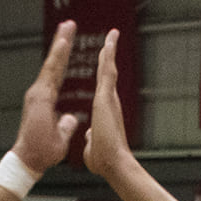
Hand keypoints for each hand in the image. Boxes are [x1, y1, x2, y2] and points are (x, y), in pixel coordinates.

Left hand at [15, 22, 82, 174]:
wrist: (26, 159)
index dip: (61, 52)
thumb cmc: (41, 152)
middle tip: (68, 24)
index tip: (66, 36)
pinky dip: (56, 66)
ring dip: (59, 51)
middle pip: (52, 63)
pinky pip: (50, 78)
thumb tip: (70, 117)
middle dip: (61, 42)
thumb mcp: (58, 142)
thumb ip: (65, 127)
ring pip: (50, 68)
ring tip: (67, 35)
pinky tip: (61, 61)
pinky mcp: (38, 101)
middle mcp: (37, 93)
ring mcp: (37, 96)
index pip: (54, 70)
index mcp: (42, 99)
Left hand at [83, 29, 133, 181]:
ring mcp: (108, 98)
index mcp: (103, 110)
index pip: (102, 84)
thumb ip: (89, 137)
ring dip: (110, 51)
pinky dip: (109, 57)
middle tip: (112, 36)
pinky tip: (110, 43)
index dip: (103, 69)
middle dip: (108, 53)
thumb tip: (88, 135)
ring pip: (108, 68)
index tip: (105, 56)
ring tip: (112, 34)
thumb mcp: (91, 146)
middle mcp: (108, 101)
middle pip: (107, 72)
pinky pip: (107, 72)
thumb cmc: (104, 160)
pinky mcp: (106, 98)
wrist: (113, 165)